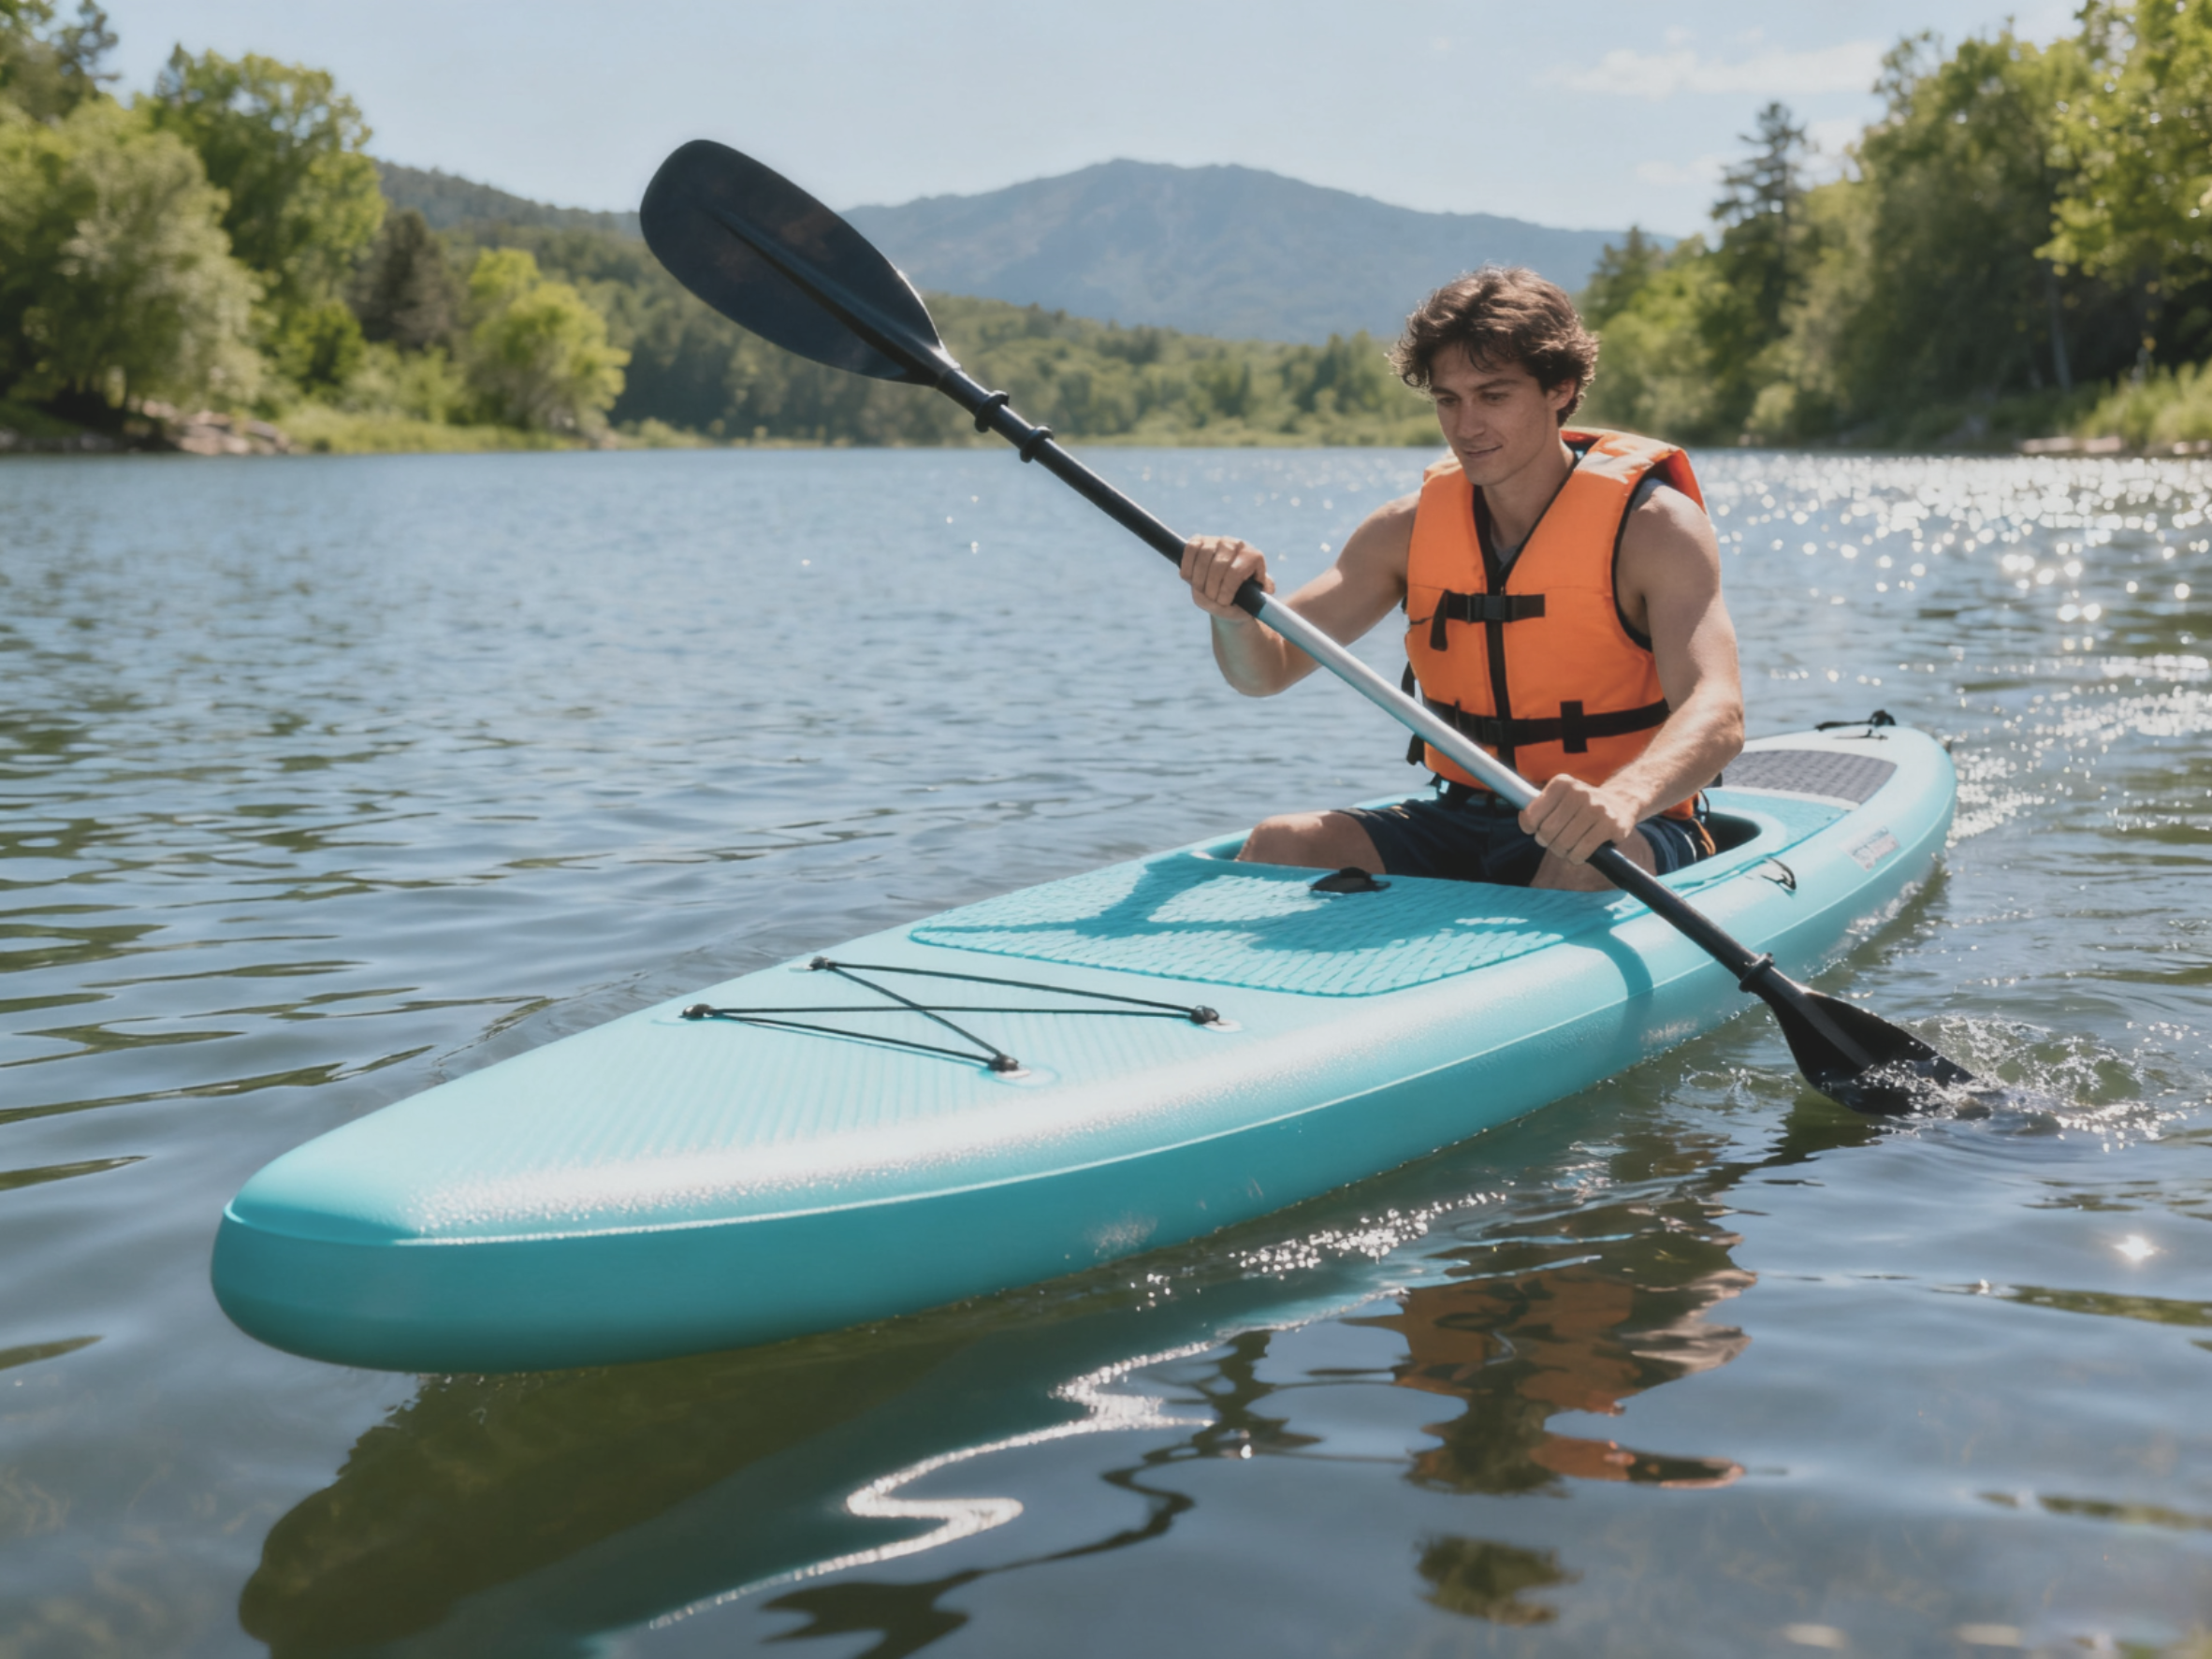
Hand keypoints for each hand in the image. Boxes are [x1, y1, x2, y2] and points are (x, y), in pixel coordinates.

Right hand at [1180, 535, 1273, 619]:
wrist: (1228, 588)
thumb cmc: (1243, 597)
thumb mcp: (1253, 601)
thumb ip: (1255, 600)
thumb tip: (1259, 591)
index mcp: (1253, 557)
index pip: (1236, 572)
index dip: (1226, 590)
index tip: (1223, 603)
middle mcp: (1237, 544)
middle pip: (1218, 565)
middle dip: (1211, 588)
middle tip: (1211, 600)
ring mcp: (1218, 540)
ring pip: (1203, 556)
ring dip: (1199, 579)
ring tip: (1201, 591)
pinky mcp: (1201, 540)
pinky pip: (1190, 549)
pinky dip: (1187, 566)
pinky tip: (1189, 579)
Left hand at [1519, 776, 1640, 864]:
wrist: (1621, 803)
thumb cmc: (1582, 806)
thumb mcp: (1560, 798)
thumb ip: (1538, 808)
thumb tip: (1525, 822)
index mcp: (1562, 783)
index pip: (1531, 815)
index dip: (1532, 828)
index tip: (1539, 829)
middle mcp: (1579, 792)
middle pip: (1547, 832)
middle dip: (1548, 842)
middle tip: (1557, 840)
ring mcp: (1596, 808)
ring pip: (1563, 844)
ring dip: (1562, 852)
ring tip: (1569, 847)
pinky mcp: (1610, 824)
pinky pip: (1581, 851)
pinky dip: (1576, 858)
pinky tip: (1580, 853)